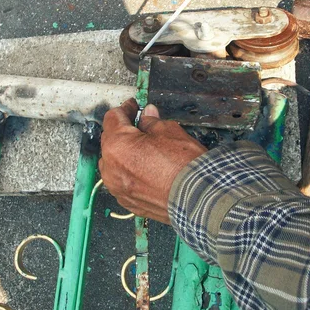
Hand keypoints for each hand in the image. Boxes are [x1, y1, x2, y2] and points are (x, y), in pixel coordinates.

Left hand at [99, 98, 206, 223]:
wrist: (198, 198)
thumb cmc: (184, 166)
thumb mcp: (169, 131)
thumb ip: (151, 122)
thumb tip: (147, 116)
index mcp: (117, 145)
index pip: (113, 119)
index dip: (125, 109)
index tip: (133, 107)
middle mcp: (111, 168)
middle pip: (110, 141)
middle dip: (123, 131)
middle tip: (140, 124)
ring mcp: (118, 188)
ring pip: (113, 163)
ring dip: (124, 153)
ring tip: (143, 148)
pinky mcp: (128, 202)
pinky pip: (122, 182)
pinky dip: (129, 173)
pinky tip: (145, 169)